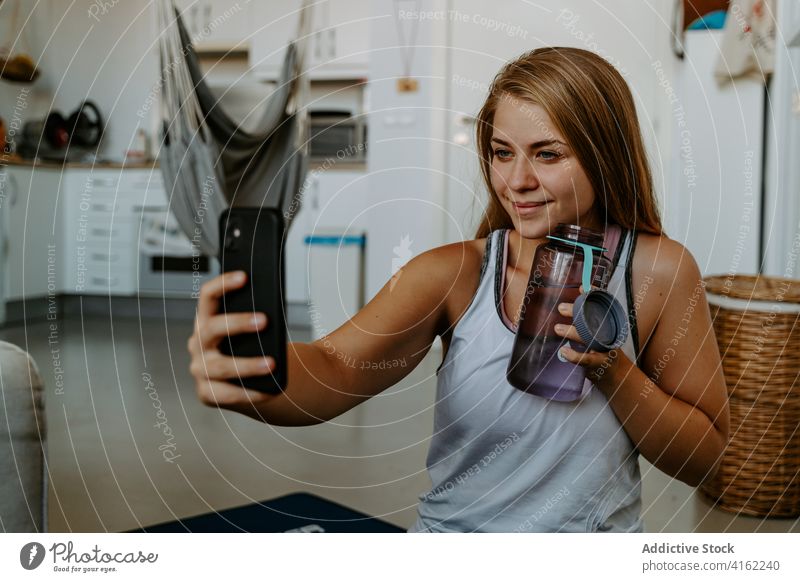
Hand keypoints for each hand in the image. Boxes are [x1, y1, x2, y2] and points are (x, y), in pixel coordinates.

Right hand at [187, 271, 277, 409]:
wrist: (246, 381)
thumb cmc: (251, 348)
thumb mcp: (252, 331)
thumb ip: (258, 319)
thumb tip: (276, 313)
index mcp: (206, 320)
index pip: (207, 296)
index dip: (223, 283)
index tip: (245, 276)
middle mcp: (198, 343)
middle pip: (212, 328)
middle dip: (238, 323)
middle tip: (265, 320)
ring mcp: (200, 369)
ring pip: (222, 366)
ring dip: (248, 365)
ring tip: (272, 363)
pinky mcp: (207, 393)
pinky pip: (227, 394)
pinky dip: (249, 392)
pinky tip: (269, 390)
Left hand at [553, 290, 626, 387]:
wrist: (616, 374)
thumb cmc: (603, 347)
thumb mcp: (599, 328)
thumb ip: (589, 311)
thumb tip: (580, 288)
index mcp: (608, 322)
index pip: (603, 305)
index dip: (594, 295)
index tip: (582, 288)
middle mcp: (607, 333)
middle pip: (593, 320)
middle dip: (578, 313)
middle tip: (561, 308)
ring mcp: (603, 348)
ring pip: (588, 338)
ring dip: (572, 332)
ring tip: (557, 328)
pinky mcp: (597, 363)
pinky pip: (585, 359)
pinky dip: (574, 355)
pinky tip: (563, 351)